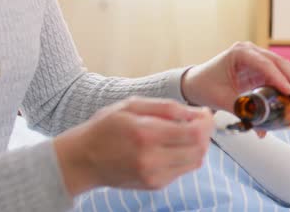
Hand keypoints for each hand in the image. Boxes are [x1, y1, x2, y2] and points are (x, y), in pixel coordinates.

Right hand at [54, 97, 214, 196]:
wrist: (82, 160)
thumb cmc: (106, 127)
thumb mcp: (132, 105)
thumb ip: (166, 107)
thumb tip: (195, 113)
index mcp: (146, 134)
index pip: (194, 133)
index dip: (205, 121)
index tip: (204, 112)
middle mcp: (152, 159)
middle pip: (199, 148)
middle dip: (206, 132)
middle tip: (200, 121)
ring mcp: (154, 175)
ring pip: (196, 161)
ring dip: (199, 145)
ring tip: (188, 132)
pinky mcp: (155, 184)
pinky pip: (184, 170)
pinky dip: (187, 156)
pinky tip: (175, 145)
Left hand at [181, 41, 289, 111]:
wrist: (196, 82)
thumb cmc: (205, 87)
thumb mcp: (222, 99)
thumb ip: (242, 112)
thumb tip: (262, 132)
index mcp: (240, 53)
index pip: (264, 64)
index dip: (279, 78)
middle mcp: (251, 51)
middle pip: (279, 63)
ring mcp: (257, 58)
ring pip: (283, 67)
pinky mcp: (261, 68)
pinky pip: (279, 74)